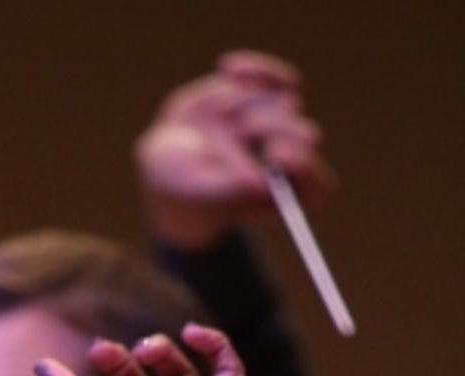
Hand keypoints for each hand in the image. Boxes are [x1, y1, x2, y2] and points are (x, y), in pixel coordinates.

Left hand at [35, 325, 253, 375]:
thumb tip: (42, 364)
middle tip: (115, 347)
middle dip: (129, 359)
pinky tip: (194, 332)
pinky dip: (215, 347)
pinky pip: (228, 373)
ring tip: (149, 347)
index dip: (109, 369)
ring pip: (182, 374)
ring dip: (165, 351)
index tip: (96, 352)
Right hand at [135, 51, 335, 248]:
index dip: (304, 167)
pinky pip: (278, 77)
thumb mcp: (197, 190)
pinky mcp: (270, 97)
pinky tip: (228, 68)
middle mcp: (287, 165)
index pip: (317, 189)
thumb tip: (259, 183)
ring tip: (221, 118)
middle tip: (244, 125)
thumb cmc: (180, 182)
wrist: (165, 154)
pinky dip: (256, 70)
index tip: (277, 154)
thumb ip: (227, 188)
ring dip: (247, 106)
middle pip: (305, 138)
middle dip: (275, 128)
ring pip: (284, 105)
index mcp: (279, 199)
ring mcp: (281, 129)